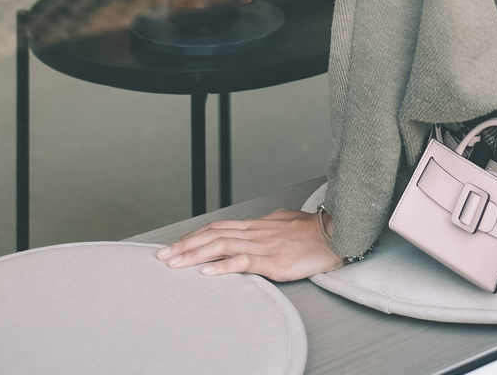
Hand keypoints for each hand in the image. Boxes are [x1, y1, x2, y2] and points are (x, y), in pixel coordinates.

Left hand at [156, 208, 342, 281]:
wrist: (334, 233)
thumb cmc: (310, 231)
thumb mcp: (282, 224)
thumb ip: (264, 228)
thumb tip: (251, 231)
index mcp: (255, 225)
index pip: (217, 227)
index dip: (194, 235)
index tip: (174, 245)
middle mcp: (254, 232)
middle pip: (212, 235)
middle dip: (185, 245)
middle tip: (162, 256)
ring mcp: (262, 245)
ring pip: (221, 246)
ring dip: (195, 255)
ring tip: (175, 264)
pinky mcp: (273, 261)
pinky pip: (243, 262)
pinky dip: (223, 267)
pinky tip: (207, 273)